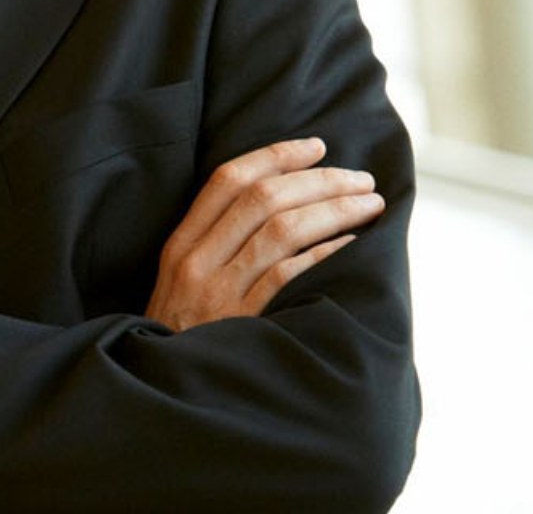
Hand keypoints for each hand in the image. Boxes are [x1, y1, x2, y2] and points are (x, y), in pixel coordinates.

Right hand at [144, 138, 382, 332]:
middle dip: (319, 180)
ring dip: (333, 210)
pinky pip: (287, 276)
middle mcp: (196, 260)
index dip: (275, 155)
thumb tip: (278, 200)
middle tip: (360, 177)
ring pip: (280, 231)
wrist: (163, 388)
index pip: (227, 180)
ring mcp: (217, 292)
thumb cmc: (183, 331)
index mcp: (181, 242)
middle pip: (261, 198)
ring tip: (369, 205)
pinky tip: (351, 244)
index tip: (317, 146)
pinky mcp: (241, 322)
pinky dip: (323, 253)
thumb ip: (214, 242)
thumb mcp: (180, 278)